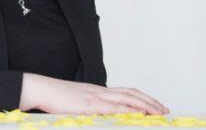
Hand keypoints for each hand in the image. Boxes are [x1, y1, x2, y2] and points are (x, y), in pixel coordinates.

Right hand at [20, 73, 169, 115]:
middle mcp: (100, 91)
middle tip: (164, 110)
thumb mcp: (76, 102)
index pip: (126, 92)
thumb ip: (90, 108)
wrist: (41, 88)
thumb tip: (100, 116)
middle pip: (131, 94)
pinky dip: (129, 111)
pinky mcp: (89, 105)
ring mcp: (95, 97)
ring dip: (145, 105)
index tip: (155, 105)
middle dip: (150, 102)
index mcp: (97, 91)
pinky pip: (114, 108)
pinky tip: (139, 114)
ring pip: (127, 98)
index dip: (142, 98)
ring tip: (158, 113)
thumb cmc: (55, 97)